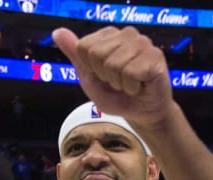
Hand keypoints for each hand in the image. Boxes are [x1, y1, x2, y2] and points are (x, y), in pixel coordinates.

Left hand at [52, 26, 172, 129]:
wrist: (141, 114)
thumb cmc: (117, 96)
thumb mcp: (89, 77)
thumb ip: (75, 55)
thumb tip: (57, 32)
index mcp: (108, 35)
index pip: (83, 47)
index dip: (91, 69)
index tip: (104, 76)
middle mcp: (126, 33)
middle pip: (97, 54)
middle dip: (104, 76)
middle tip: (118, 82)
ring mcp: (142, 43)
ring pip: (113, 64)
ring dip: (119, 83)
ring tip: (129, 84)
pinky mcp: (155, 56)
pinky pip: (130, 73)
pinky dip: (131, 87)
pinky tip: (140, 86)